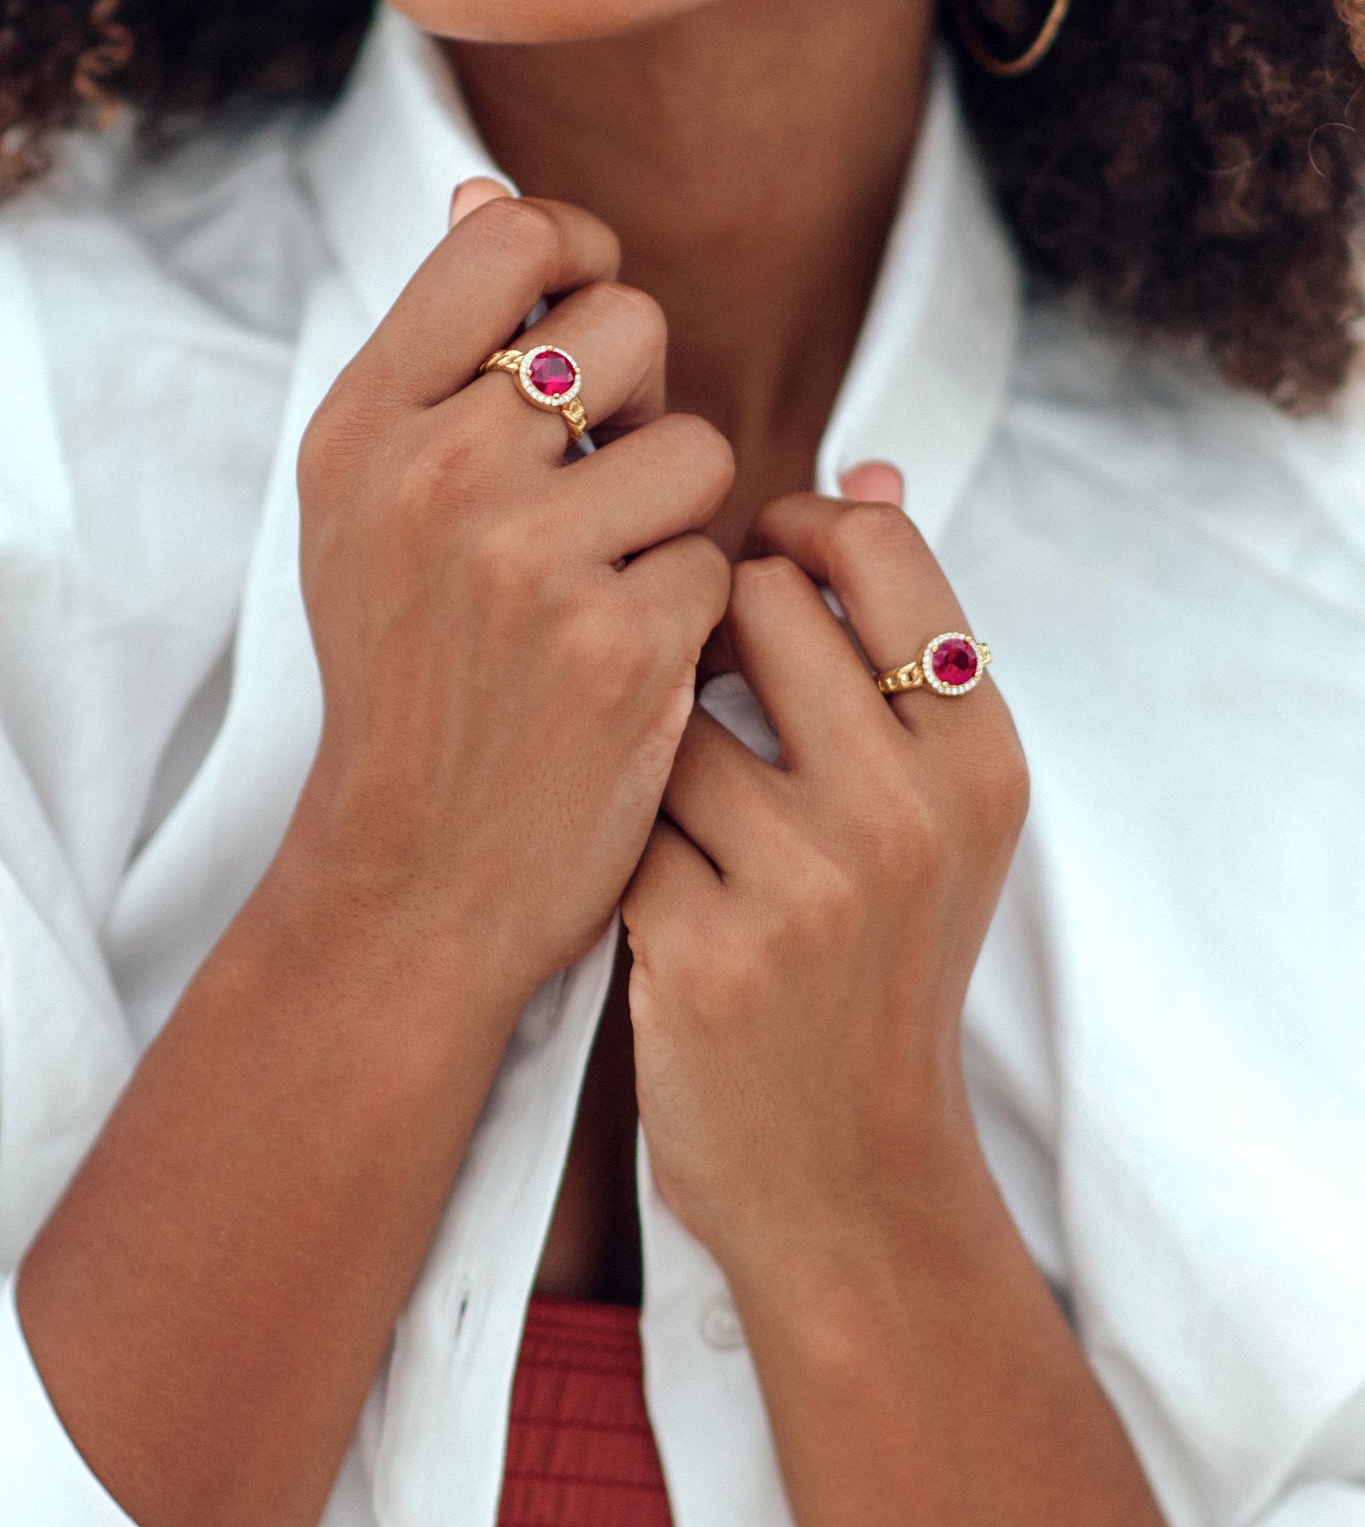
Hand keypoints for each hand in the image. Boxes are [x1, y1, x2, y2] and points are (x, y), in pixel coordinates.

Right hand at [288, 180, 733, 1018]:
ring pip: (697, 448)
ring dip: (676, 516)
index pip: (514, 240)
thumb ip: (438, 352)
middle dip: (641, 399)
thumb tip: (488, 195)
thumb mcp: (370, 504)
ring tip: (607, 586)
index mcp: (364, 425)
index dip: (582, 262)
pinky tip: (626, 667)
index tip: (590, 330)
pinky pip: (719, 562)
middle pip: (631, 326)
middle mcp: (434, 476)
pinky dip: (692, 615)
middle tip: (597, 486)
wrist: (414, 874)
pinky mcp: (619, 646)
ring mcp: (526, 562)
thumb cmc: (407, 672)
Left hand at [622, 477, 1028, 1285]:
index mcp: (981, 756)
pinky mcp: (702, 948)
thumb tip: (869, 467)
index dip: (798, 528)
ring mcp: (805, 883)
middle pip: (756, 600)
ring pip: (665, 700)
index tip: (764, 562)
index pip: (876, 546)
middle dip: (714, 625)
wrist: (850, 1175)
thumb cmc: (882, 961)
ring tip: (694, 810)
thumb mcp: (939, 805)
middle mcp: (908, 809)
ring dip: (658, 737)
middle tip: (711, 685)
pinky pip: (619, 810)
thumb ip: (902, 640)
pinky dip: (623, 834)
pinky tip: (661, 892)